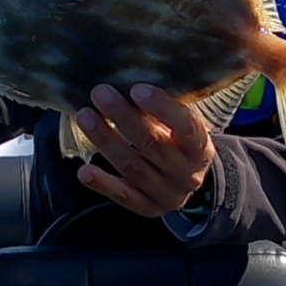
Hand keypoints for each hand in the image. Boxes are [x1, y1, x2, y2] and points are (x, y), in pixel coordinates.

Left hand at [76, 84, 214, 216]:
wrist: (189, 180)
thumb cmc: (181, 141)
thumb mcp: (184, 126)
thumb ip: (166, 110)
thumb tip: (131, 78)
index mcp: (201, 148)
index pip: (186, 126)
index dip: (162, 107)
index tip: (136, 88)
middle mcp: (187, 174)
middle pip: (153, 144)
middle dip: (124, 117)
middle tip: (100, 93)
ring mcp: (167, 193)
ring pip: (133, 167)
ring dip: (106, 141)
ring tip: (85, 116)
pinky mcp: (147, 207)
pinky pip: (123, 196)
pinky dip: (102, 183)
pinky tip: (84, 171)